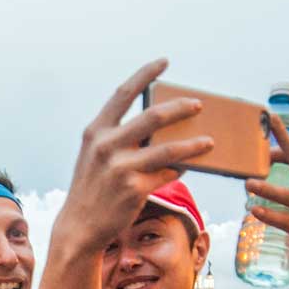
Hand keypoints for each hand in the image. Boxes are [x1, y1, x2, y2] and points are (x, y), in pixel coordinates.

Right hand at [58, 59, 213, 248]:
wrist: (78, 226)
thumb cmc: (92, 189)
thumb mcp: (96, 157)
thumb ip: (118, 138)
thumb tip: (158, 128)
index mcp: (96, 132)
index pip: (123, 94)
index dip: (145, 74)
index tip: (164, 62)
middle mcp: (106, 146)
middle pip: (153, 117)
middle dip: (180, 108)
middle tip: (198, 104)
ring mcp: (120, 168)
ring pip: (169, 149)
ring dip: (193, 144)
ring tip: (209, 141)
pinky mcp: (134, 189)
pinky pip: (167, 174)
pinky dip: (179, 170)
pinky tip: (185, 169)